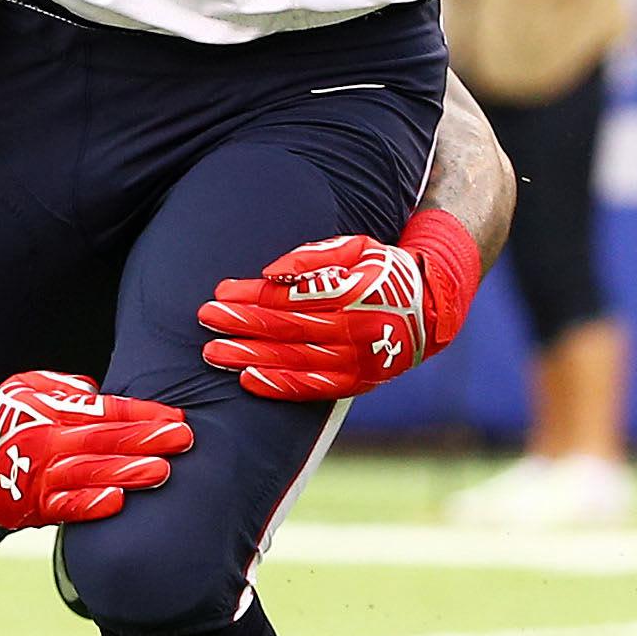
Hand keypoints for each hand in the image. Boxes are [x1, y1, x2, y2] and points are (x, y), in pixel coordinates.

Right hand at [0, 370, 194, 525]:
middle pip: (104, 439)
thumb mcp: (25, 388)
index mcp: (51, 409)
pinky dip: (89, 505)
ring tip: (162, 472)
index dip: (142, 415)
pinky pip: (64, 507)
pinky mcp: (31, 506)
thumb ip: (65, 388)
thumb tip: (99, 393)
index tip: (177, 417)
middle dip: (147, 440)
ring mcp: (39, 475)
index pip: (106, 410)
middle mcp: (48, 440)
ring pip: (90, 473)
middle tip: (184, 439)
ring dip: (127, 472)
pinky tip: (116, 503)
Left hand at [202, 217, 479, 401]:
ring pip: (294, 359)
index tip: (221, 291)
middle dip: (242, 324)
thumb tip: (271, 273)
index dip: (254, 294)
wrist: (430, 309)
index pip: (293, 296)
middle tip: (206, 319)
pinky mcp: (357, 382)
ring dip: (250, 356)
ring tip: (214, 352)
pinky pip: (313, 388)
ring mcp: (357, 360)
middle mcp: (357, 329)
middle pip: (287, 328)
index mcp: (356, 292)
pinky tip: (248, 380)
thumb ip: (315, 258)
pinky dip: (279, 385)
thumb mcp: (357, 247)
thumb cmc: (384, 271)